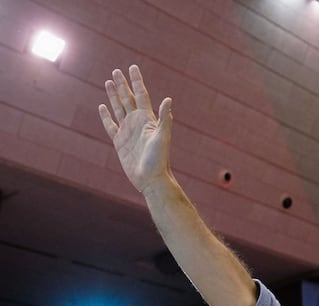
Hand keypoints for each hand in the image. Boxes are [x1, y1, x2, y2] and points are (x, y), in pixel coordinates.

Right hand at [99, 65, 173, 193]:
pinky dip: (106, 115)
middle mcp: (137, 123)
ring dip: (113, 95)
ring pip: (118, 108)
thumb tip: (168, 100)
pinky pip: (111, 125)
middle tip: (116, 70)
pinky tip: (102, 106)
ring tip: (109, 82)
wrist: (151, 179)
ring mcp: (127, 131)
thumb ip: (164, 118)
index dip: (137, 81)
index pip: (141, 95)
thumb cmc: (159, 159)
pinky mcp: (119, 141)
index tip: (133, 67)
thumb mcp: (162, 137)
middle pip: (128, 98)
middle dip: (122, 85)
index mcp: (147, 119)